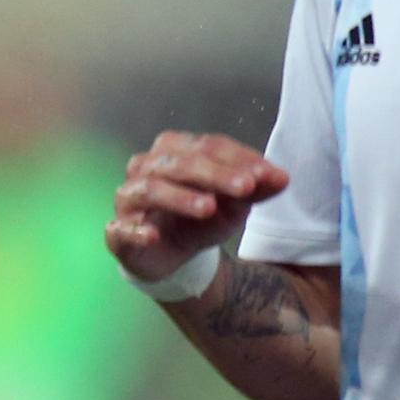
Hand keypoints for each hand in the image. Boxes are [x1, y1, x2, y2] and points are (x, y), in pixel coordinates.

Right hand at [106, 130, 288, 283]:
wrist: (172, 254)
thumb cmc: (202, 217)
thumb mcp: (235, 203)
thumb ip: (256, 188)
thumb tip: (282, 178)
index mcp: (174, 151)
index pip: (206, 146)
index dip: (237, 159)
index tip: (269, 176)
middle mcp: (145, 168)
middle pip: (178, 163)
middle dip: (214, 175)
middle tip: (245, 188)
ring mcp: (128, 200)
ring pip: (148, 189)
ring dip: (179, 197)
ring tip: (209, 208)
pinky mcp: (117, 232)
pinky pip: (121, 228)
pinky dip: (135, 230)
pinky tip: (154, 235)